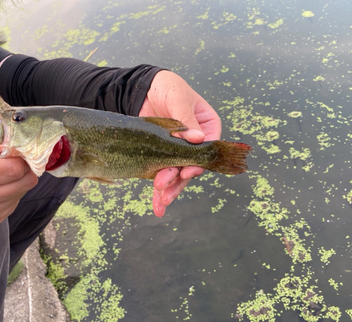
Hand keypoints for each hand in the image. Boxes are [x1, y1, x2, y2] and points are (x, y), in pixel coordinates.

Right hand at [0, 141, 37, 225]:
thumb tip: (14, 145)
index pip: (13, 169)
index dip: (21, 158)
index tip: (18, 153)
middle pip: (24, 182)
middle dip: (25, 168)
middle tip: (15, 162)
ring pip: (23, 192)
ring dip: (19, 181)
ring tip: (2, 175)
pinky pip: (15, 202)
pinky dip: (13, 192)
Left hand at [139, 70, 221, 216]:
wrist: (144, 88)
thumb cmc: (168, 87)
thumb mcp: (178, 98)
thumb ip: (187, 119)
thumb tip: (198, 139)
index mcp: (207, 126)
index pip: (207, 149)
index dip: (198, 164)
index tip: (186, 172)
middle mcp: (196, 143)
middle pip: (191, 166)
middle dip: (178, 180)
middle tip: (163, 188)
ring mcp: (178, 151)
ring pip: (177, 174)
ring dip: (169, 188)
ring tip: (160, 200)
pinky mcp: (161, 155)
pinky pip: (162, 173)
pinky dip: (159, 189)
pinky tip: (157, 204)